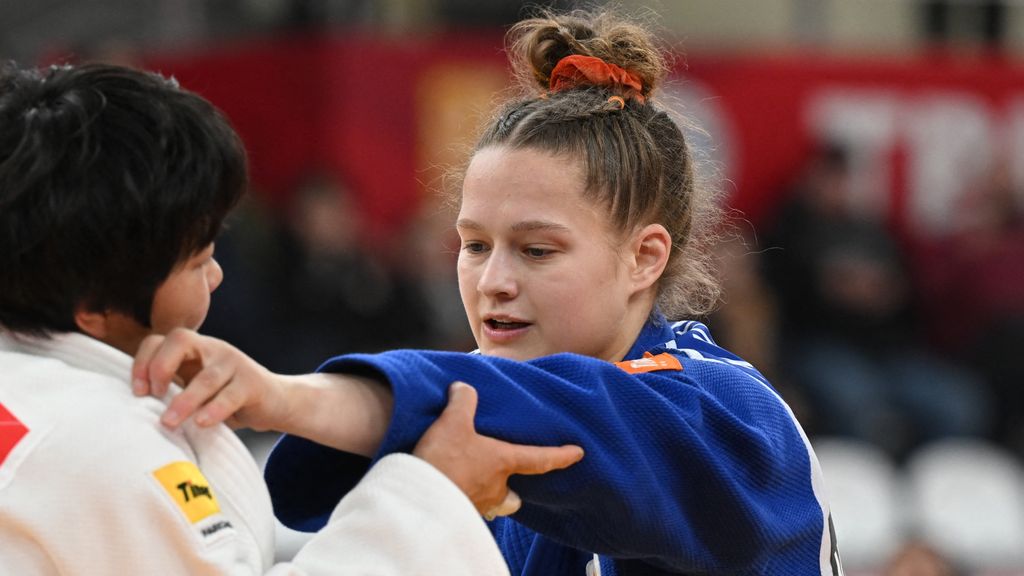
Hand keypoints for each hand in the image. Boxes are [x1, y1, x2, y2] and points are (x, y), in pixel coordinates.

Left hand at [132, 328, 284, 430]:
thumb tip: (133, 411)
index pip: (159, 340)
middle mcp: (213, 349)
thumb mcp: (196, 388)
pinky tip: (202, 422)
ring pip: (206, 376)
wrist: (275, 401)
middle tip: (152, 396)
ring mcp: (234, 363)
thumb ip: (172, 389)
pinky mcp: (252, 383)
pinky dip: (214, 409)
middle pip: (181, 340)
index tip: (137, 392)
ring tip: (170, 422)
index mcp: (194, 349)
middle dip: (160, 367)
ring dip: (184, 400)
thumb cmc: (226, 398)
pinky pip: (230, 395)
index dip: (142, 362)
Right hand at [413, 382, 583, 517]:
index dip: (561, 455)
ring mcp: (475, 505)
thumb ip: (463, 401)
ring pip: (490, 506)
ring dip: (485, 495)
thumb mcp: (453, 420)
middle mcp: (494, 488)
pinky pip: (465, 508)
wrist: (419, 498)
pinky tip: (447, 488)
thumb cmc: (444, 461)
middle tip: (505, 480)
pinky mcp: (454, 514)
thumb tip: (463, 388)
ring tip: (471, 482)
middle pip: (513, 497)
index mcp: (502, 463)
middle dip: (511, 490)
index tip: (577, 454)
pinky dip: (460, 498)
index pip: (540, 459)